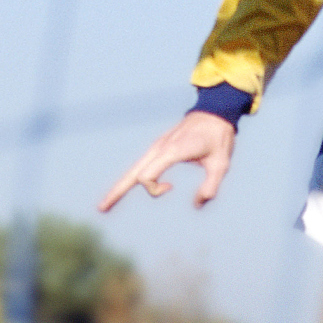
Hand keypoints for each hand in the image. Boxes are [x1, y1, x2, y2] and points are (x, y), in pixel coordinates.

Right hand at [99, 110, 236, 211]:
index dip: (154, 189)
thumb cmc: (218, 137)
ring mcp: (158, 147)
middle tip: (100, 210)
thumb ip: (210, 186)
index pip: (147, 176)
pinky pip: (141, 165)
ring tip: (106, 205)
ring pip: (133, 169)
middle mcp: (160, 148)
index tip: (171, 188)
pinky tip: (125, 186)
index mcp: (172, 151)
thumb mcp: (221, 164)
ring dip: (119, 186)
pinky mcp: (160, 147)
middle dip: (116, 192)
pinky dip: (130, 178)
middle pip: (131, 174)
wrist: (215, 112)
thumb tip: (198, 205)